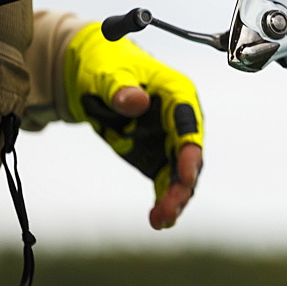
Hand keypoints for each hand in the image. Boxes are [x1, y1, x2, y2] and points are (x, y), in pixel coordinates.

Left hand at [64, 23, 203, 228]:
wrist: (97, 76)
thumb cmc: (109, 65)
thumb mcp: (110, 72)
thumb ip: (121, 88)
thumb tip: (136, 103)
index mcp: (177, 91)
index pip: (188, 121)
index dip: (189, 149)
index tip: (186, 175)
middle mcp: (180, 117)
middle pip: (189, 153)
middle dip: (183, 182)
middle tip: (171, 206)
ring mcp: (169, 139)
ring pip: (180, 173)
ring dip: (174, 196)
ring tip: (162, 219)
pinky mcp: (157, 155)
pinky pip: (165, 181)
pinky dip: (163, 199)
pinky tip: (158, 219)